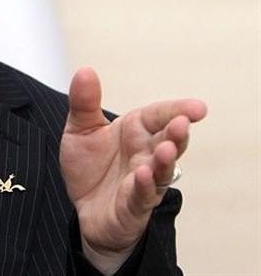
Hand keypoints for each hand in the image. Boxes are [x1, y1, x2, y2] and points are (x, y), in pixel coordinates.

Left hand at [59, 68, 206, 274]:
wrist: (84, 208)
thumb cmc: (90, 166)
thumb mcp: (80, 130)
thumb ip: (83, 103)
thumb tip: (85, 70)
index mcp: (136, 131)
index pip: (160, 116)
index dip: (178, 110)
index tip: (198, 107)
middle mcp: (146, 154)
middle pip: (168, 141)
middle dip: (176, 133)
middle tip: (182, 122)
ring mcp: (144, 181)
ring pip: (161, 170)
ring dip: (165, 160)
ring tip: (167, 148)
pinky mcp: (133, 206)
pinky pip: (142, 196)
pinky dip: (145, 186)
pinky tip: (143, 174)